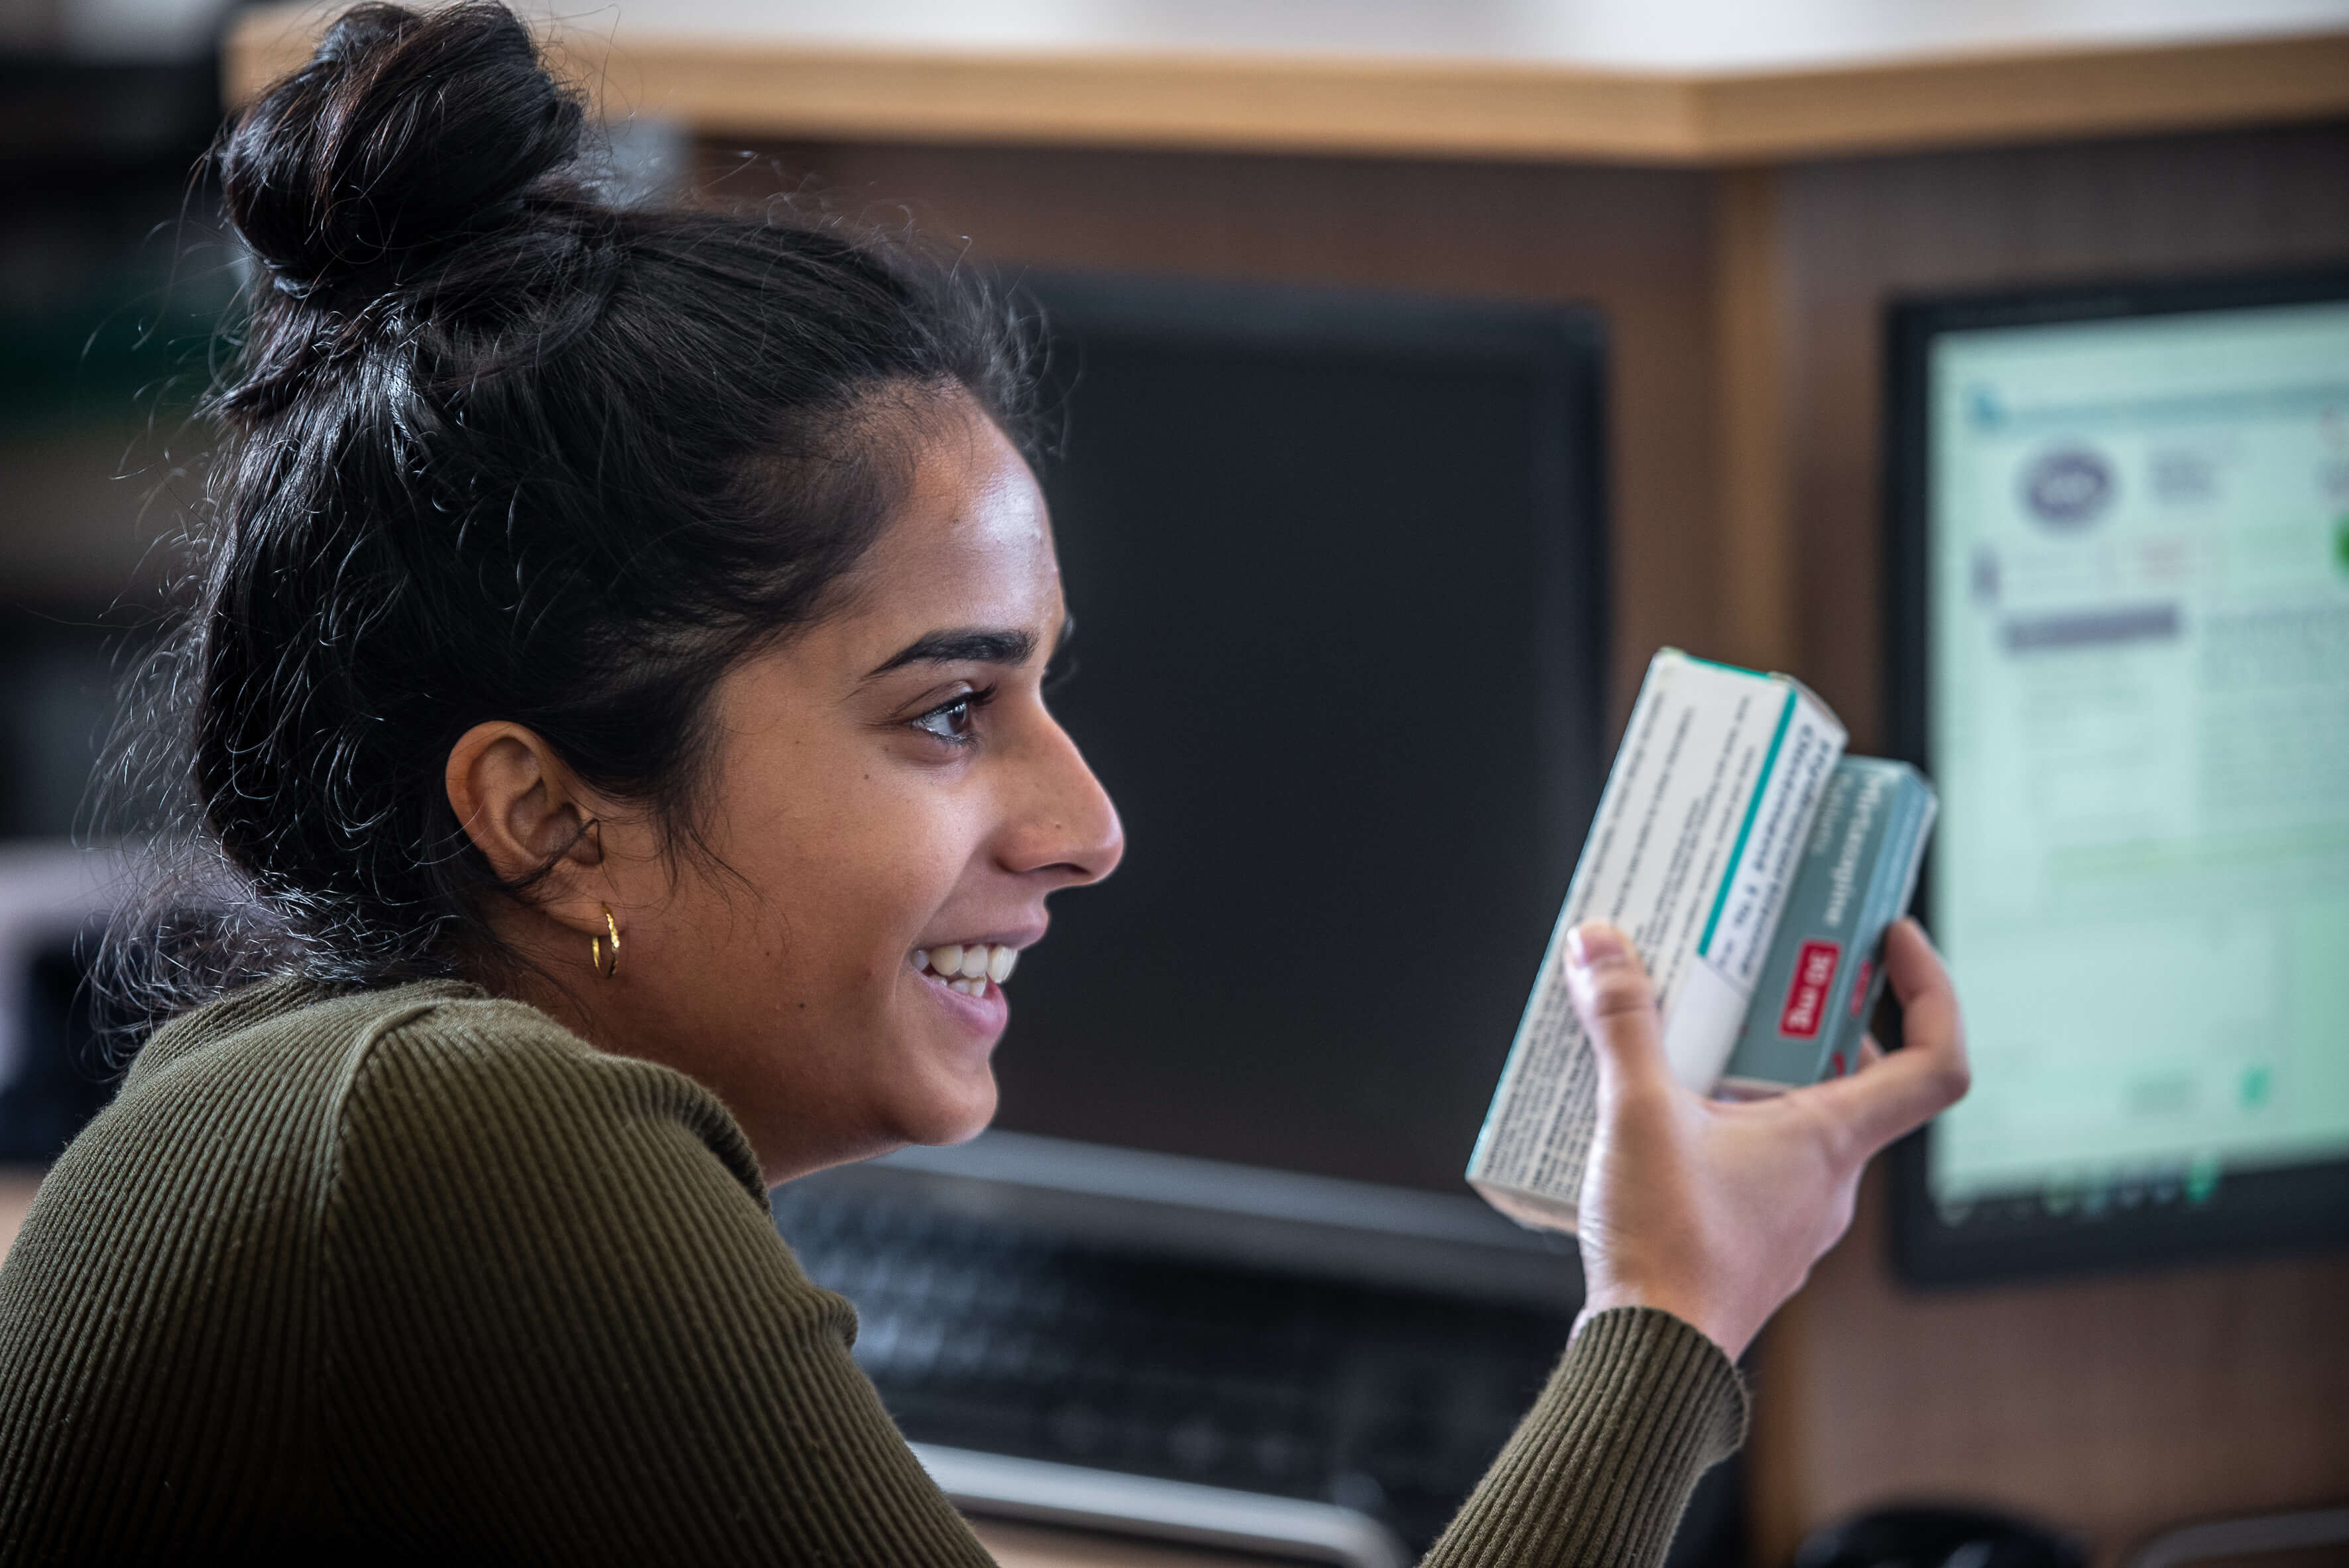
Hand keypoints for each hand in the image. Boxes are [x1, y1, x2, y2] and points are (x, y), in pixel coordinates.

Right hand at [1564, 918, 1968, 1359]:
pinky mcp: (1751, 1242)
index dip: (1929, 990)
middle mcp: (1829, 1181)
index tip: (1892, 941)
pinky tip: (1656, 1121)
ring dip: (1752, 1074)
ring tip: (1684, 1042)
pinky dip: (1721, 1126)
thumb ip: (1622, 1022)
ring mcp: (1794, 1218)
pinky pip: (1754, 1165)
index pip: (1934, 1061)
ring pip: (1795, 1123)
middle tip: (1758, 977)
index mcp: (1831, 1139)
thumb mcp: (1637, 1112)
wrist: (1647, 1359)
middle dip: (1806, 1019)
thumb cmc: (1668, 1249)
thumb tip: (1601, 946)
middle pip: (1854, 1079)